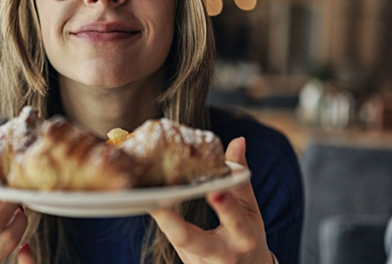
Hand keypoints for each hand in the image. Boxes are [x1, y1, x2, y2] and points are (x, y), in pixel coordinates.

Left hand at [149, 137, 272, 263]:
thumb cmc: (246, 236)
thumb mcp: (249, 210)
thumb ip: (240, 178)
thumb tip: (238, 140)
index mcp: (244, 238)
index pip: (235, 221)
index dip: (226, 206)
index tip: (215, 190)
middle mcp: (221, 254)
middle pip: (191, 241)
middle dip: (173, 223)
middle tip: (155, 202)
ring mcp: (200, 263)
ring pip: (175, 241)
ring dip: (160, 219)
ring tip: (142, 195)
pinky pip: (170, 241)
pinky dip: (161, 222)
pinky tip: (145, 202)